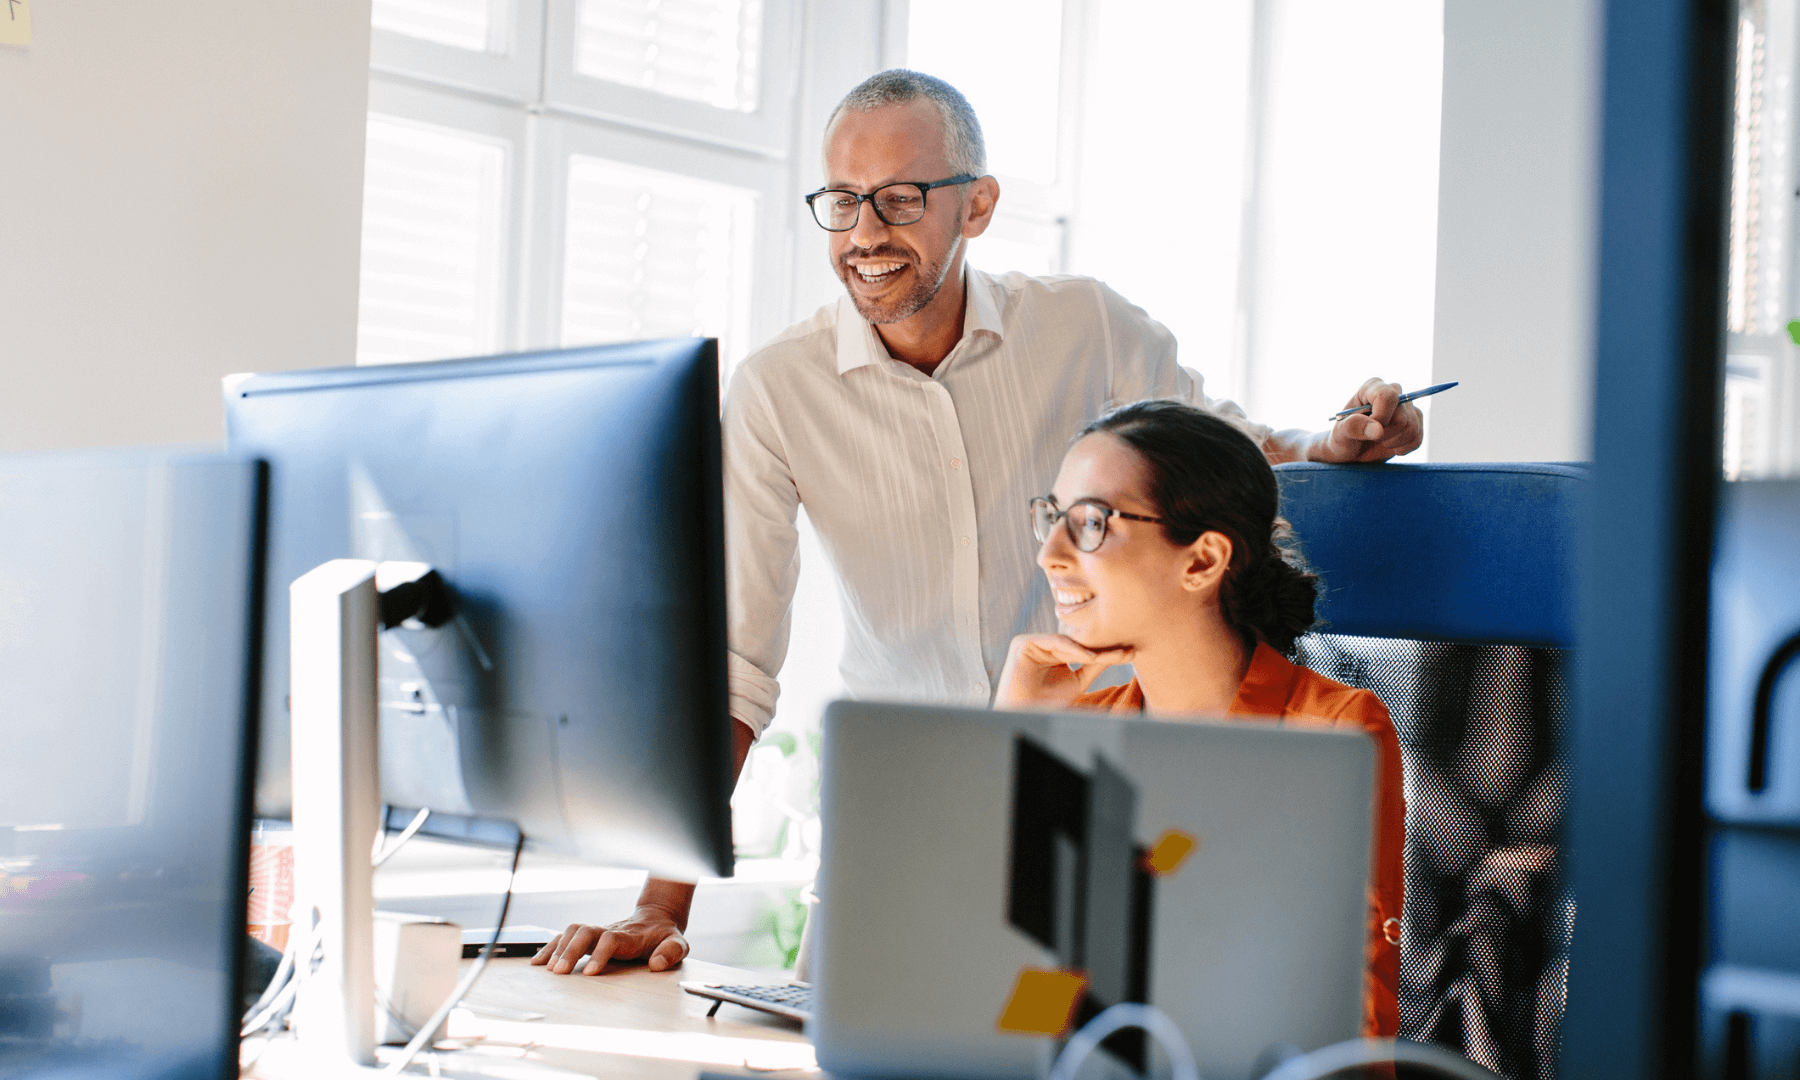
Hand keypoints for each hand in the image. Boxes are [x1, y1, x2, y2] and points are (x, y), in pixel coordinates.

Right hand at [530, 905, 688, 974]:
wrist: (657, 919)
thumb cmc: (665, 936)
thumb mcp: (678, 944)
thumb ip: (671, 952)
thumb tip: (657, 964)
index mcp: (630, 936)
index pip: (611, 939)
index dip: (599, 954)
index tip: (588, 973)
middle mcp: (610, 930)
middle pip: (585, 932)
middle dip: (570, 951)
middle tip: (559, 973)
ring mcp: (598, 931)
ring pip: (573, 931)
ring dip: (558, 948)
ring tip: (547, 969)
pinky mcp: (590, 936)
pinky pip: (566, 937)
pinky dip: (550, 947)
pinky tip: (538, 962)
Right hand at [995, 633, 1134, 710]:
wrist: (1025, 715)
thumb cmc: (1046, 704)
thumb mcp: (1077, 682)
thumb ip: (1094, 666)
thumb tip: (1120, 654)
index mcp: (1053, 654)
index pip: (1082, 649)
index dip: (1106, 652)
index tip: (1129, 654)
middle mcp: (1042, 646)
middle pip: (1077, 643)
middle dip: (1102, 647)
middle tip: (1127, 650)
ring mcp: (1032, 643)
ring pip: (1067, 641)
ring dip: (1090, 648)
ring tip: (1113, 654)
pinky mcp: (1023, 643)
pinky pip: (1053, 641)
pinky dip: (1072, 648)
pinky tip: (1090, 657)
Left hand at [1309, 378, 1424, 462]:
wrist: (1350, 453)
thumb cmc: (1342, 439)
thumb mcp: (1340, 433)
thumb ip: (1353, 427)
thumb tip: (1378, 429)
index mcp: (1371, 388)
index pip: (1388, 396)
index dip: (1381, 417)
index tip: (1369, 431)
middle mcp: (1393, 393)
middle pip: (1402, 416)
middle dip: (1385, 434)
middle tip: (1371, 438)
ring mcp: (1406, 407)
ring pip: (1412, 428)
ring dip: (1393, 442)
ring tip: (1379, 441)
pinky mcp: (1414, 422)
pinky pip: (1417, 439)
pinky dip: (1402, 448)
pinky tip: (1389, 447)